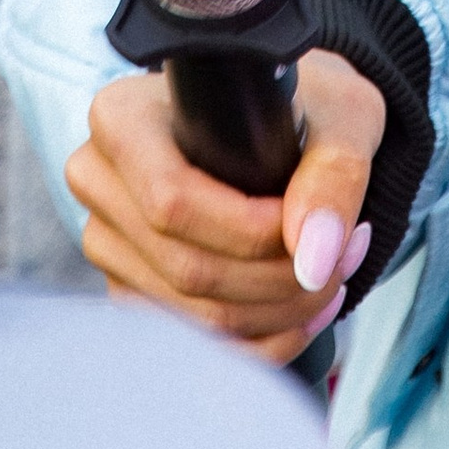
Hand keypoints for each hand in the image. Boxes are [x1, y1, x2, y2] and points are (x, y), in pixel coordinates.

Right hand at [65, 44, 385, 364]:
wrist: (284, 122)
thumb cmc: (307, 105)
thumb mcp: (340, 113)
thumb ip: (334, 174)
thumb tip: (315, 258)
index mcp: (122, 118)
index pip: (171, 202)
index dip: (249, 232)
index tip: (314, 222)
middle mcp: (99, 181)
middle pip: (186, 268)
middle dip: (281, 279)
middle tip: (350, 252)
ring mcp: (108, 242)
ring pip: (194, 316)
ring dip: (280, 314)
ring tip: (337, 275)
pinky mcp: (130, 290)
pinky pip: (195, 343)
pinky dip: (263, 341)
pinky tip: (306, 311)